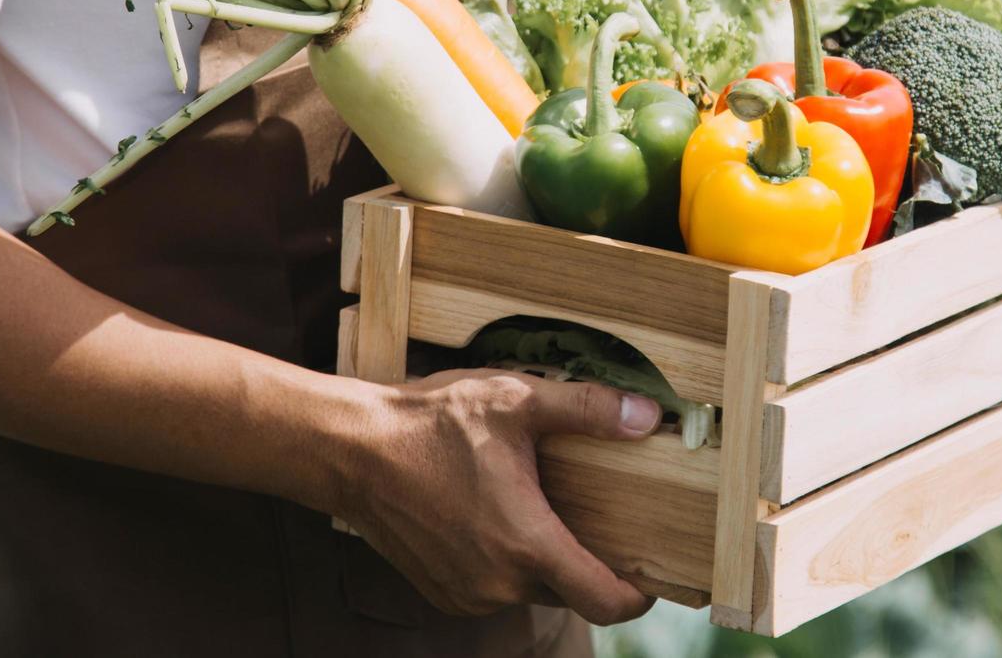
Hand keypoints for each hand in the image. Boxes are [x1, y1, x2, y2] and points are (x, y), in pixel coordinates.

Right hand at [319, 369, 663, 624]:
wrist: (350, 450)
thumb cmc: (430, 424)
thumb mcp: (515, 399)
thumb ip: (588, 409)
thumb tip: (647, 415)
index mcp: (526, 545)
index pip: (604, 602)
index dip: (638, 596)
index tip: (652, 576)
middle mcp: (499, 583)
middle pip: (572, 591)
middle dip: (591, 563)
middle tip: (603, 521)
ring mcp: (467, 593)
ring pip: (533, 590)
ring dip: (545, 560)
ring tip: (544, 509)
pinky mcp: (444, 593)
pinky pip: (497, 588)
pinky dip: (509, 564)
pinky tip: (501, 519)